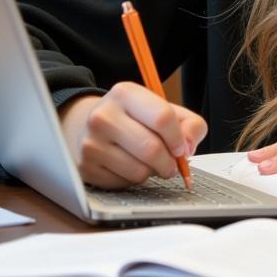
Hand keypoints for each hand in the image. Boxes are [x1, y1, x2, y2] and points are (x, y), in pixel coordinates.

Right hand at [59, 82, 207, 188]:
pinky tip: (129, 166)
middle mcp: (103, 116)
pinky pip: (124, 184)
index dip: (178, 138)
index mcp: (125, 93)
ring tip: (149, 162)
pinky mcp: (86, 168)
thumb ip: (189, 124)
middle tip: (171, 163)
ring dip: (152, 172)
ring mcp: (91, 143)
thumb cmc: (135, 119)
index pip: (162, 117)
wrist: (90, 126)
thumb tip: (188, 148)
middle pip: (151, 148)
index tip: (181, 148)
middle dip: (169, 162)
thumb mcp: (163, 110)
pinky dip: (134, 180)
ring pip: (138, 171)